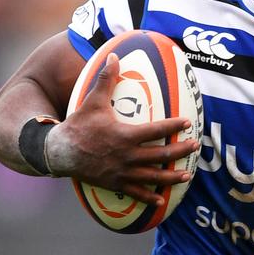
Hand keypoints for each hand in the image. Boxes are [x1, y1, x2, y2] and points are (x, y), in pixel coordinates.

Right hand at [45, 53, 198, 205]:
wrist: (59, 152)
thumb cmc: (78, 125)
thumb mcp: (93, 100)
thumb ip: (107, 79)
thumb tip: (114, 55)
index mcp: (124, 135)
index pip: (155, 130)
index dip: (173, 126)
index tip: (188, 122)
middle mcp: (126, 155)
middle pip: (159, 155)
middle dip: (180, 150)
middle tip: (195, 146)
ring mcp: (121, 172)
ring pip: (152, 176)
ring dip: (171, 176)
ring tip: (187, 175)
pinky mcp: (114, 183)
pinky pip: (135, 192)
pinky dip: (149, 197)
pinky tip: (161, 200)